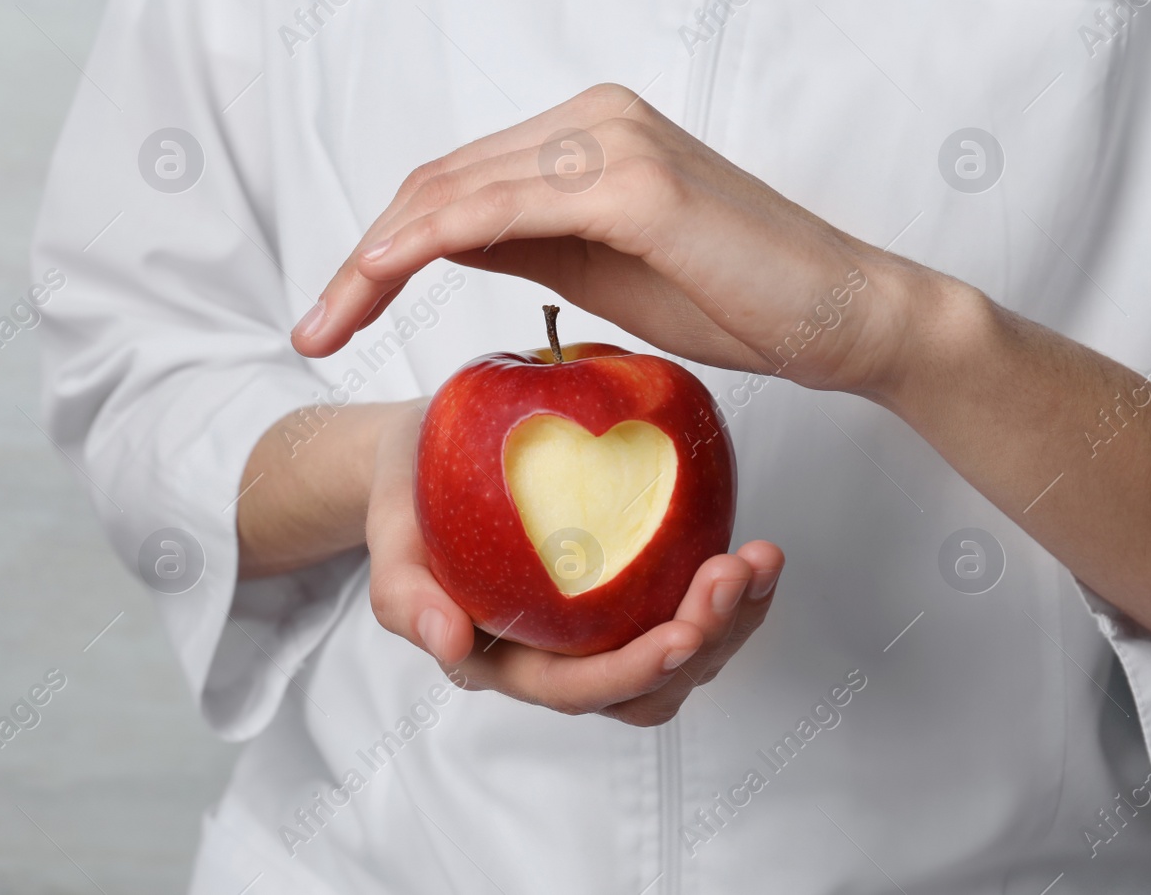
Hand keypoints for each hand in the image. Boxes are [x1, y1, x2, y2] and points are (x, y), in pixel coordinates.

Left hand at [294, 84, 939, 402]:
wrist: (842, 316)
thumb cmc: (732, 297)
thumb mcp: (599, 269)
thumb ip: (525, 240)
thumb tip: (444, 238)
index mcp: (585, 133)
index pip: (455, 183)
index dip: (382, 248)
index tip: (337, 312)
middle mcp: (592, 118)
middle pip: (438, 183)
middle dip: (361, 258)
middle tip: (311, 329)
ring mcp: (611, 141)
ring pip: (453, 191)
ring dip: (374, 258)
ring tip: (326, 324)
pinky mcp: (632, 181)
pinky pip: (499, 206)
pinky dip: (427, 240)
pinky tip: (380, 278)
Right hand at [367, 403, 783, 724]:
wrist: (418, 461)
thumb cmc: (406, 504)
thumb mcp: (389, 544)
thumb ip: (407, 599)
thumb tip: (447, 642)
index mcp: (507, 661)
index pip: (578, 689)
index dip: (636, 670)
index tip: (685, 633)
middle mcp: (562, 657)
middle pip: (649, 687)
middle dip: (706, 641)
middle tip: (736, 573)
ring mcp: (601, 626)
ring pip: (684, 657)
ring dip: (734, 620)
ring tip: (762, 559)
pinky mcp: (629, 588)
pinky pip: (688, 606)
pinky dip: (732, 591)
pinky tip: (755, 552)